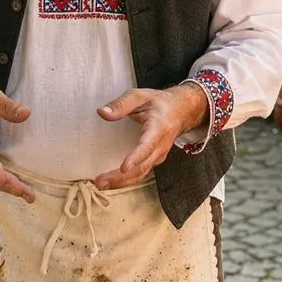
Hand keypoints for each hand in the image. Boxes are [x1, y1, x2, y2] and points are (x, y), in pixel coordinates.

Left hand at [94, 83, 208, 191]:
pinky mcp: (154, 160)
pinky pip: (141, 173)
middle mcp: (160, 145)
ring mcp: (158, 155)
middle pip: (142, 166)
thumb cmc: (159, 103)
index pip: (148, 145)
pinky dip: (127, 180)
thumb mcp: (140, 96)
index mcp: (158, 128)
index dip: (136, 157)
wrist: (182, 110)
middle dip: (121, 177)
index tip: (124, 167)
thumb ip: (121, 104)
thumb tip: (102, 113)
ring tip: (101, 185)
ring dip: (122, 182)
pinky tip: (111, 182)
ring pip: (142, 173)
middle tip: (100, 182)